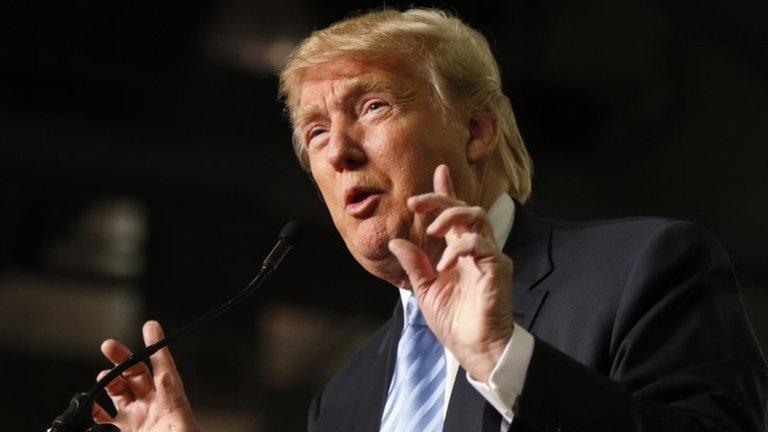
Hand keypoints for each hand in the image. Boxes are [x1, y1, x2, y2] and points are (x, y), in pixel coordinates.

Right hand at [92, 321, 199, 431]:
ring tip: (102, 377)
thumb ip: (172, 399)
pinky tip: (91, 406)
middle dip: (123, 359)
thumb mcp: (180, 423)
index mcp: (172, 403)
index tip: (151, 326)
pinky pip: (108, 419)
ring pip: (121, 393)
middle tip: (108, 345)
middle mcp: (155, 408)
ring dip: (110, 381)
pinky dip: (97, 411)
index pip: (165, 368)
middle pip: (137, 375)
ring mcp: (139, 421)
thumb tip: (165, 374)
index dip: (157, 346)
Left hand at [388, 164, 514, 381]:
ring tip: (431, 229)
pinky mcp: (497, 267)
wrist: (473, 347)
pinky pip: (479, 245)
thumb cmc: (453, 320)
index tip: (440, 171)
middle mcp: (475, 248)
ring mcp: (488, 256)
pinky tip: (444, 264)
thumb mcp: (424, 289)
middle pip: (464, 208)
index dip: (446, 192)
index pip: (454, 214)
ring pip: (476, 217)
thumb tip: (395, 241)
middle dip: (440, 198)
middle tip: (414, 202)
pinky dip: (458, 248)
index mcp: (459, 251)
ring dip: (451, 216)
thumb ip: (413, 264)